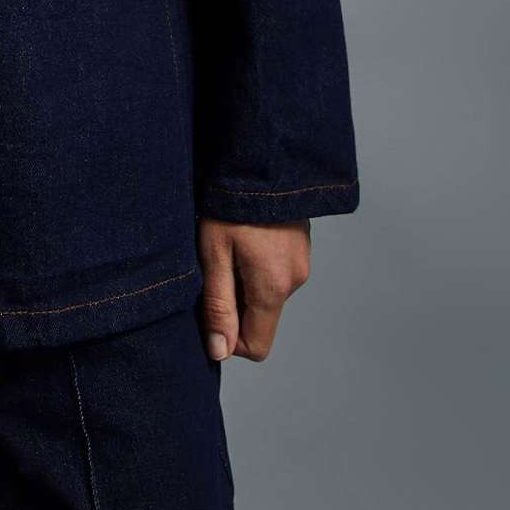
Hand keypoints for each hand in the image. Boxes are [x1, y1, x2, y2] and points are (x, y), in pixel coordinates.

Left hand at [196, 217, 311, 362]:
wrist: (263, 158)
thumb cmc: (231, 203)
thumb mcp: (214, 253)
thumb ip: (218, 305)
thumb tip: (219, 351)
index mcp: (274, 287)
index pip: (256, 346)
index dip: (228, 337)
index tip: (208, 307)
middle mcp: (295, 280)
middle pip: (260, 318)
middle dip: (233, 304)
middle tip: (211, 266)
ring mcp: (301, 262)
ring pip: (266, 293)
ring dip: (243, 281)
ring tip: (225, 243)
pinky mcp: (300, 246)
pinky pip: (275, 272)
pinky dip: (256, 264)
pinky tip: (241, 235)